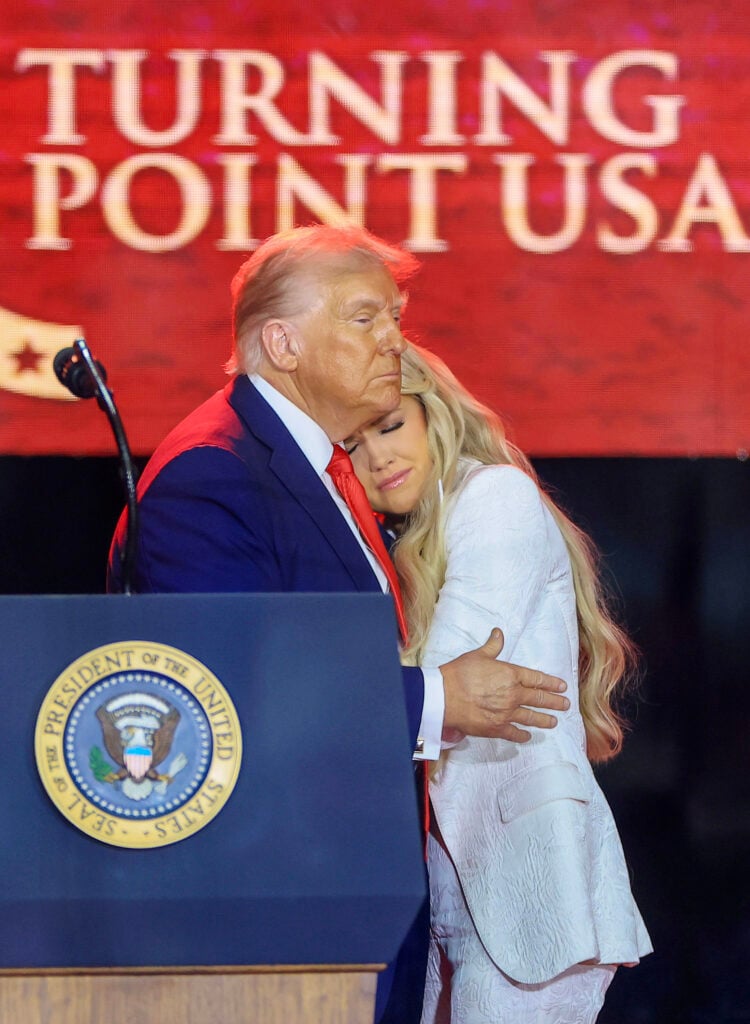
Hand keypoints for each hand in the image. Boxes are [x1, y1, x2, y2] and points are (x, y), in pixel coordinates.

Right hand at [439, 628, 568, 741]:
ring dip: (544, 720)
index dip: (551, 683)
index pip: (537, 679)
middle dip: (555, 702)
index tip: (562, 687)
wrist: (444, 697)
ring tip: (554, 722)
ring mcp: (507, 713)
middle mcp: (513, 695)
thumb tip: (499, 632)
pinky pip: (515, 733)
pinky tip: (528, 736)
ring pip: (531, 718)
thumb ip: (493, 646)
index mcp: (510, 674)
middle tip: (566, 705)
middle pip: (539, 699)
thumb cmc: (460, 673)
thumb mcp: (478, 655)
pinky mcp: (497, 728)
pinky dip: (523, 735)